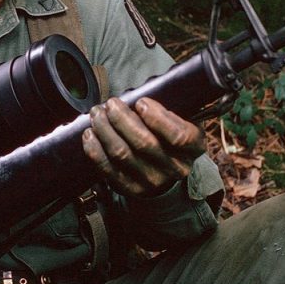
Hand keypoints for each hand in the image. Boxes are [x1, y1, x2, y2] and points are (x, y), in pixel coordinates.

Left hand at [82, 97, 204, 197]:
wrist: (166, 174)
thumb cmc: (170, 137)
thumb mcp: (182, 121)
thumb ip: (168, 108)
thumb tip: (137, 95)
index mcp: (194, 148)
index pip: (179, 136)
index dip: (158, 118)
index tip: (141, 102)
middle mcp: (176, 168)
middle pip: (145, 143)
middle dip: (122, 119)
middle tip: (111, 103)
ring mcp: (152, 181)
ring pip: (123, 154)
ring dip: (105, 130)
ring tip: (97, 114)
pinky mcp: (131, 188)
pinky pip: (108, 169)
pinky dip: (95, 150)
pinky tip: (90, 134)